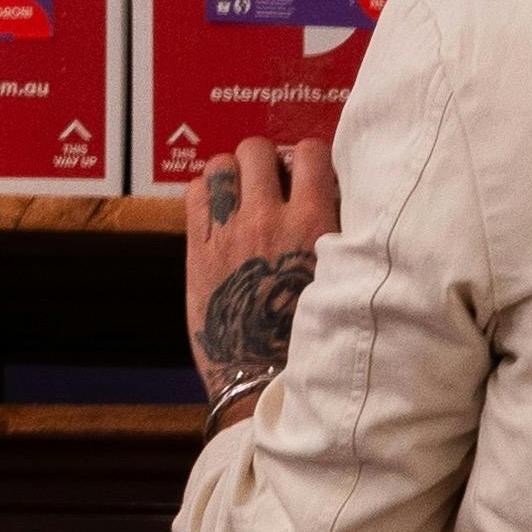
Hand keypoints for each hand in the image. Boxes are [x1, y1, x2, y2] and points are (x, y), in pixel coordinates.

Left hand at [186, 120, 339, 408]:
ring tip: (239, 196)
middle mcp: (267, 219)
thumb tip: (332, 202)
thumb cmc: (309, 338)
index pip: (311, 152)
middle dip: (265, 160)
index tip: (307, 174)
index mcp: (313, 223)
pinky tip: (216, 213)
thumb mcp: (339, 279)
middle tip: (270, 184)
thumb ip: (336, 234)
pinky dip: (203, 193)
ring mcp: (227, 233)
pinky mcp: (198, 251)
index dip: (309, 157)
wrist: (263, 381)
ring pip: (220, 165)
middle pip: (258, 150)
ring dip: (231, 174)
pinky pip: (192, 194)